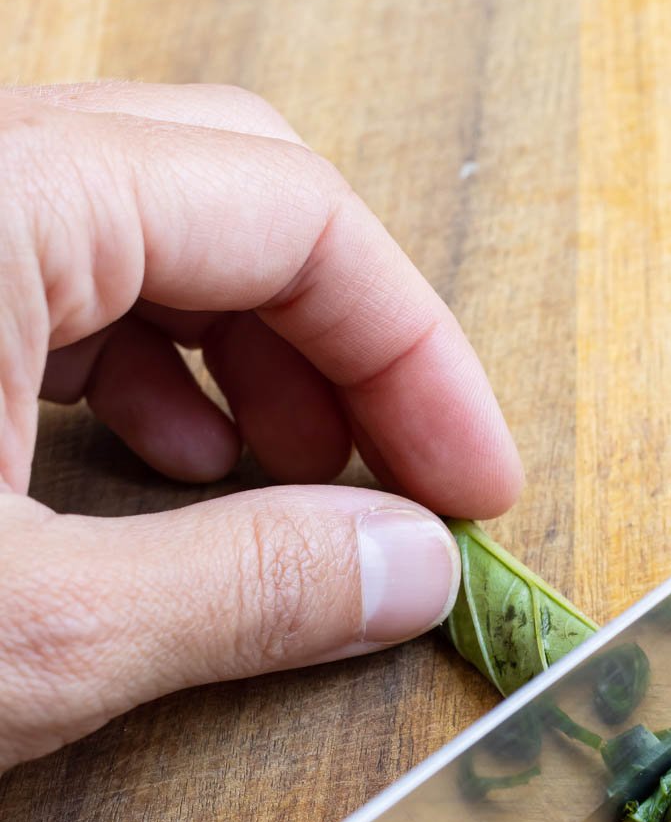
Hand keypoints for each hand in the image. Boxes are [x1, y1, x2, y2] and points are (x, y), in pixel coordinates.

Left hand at [0, 82, 522, 770]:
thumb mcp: (32, 631)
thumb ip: (241, 588)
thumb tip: (412, 570)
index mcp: (7, 191)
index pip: (293, 215)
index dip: (417, 358)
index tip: (474, 486)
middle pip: (232, 190)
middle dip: (345, 341)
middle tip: (403, 479)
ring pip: (144, 223)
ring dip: (253, 351)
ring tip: (290, 481)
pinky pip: (51, 268)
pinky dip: (143, 360)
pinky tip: (167, 463)